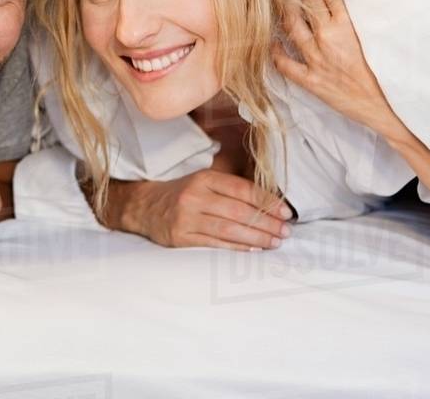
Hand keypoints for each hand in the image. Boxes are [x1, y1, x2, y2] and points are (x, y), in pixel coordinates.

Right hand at [120, 169, 292, 250]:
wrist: (143, 207)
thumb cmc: (182, 194)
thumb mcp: (202, 182)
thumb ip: (231, 189)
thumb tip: (270, 203)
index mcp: (203, 178)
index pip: (242, 189)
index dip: (267, 201)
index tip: (286, 212)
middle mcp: (194, 197)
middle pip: (239, 212)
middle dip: (266, 223)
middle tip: (286, 232)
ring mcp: (186, 219)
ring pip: (229, 231)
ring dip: (256, 238)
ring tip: (274, 242)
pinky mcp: (181, 238)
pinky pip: (215, 245)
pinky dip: (237, 249)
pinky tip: (253, 250)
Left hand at [272, 0, 407, 142]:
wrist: (389, 108)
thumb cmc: (390, 73)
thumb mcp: (379, 37)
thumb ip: (361, 18)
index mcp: (346, 26)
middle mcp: (327, 39)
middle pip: (307, 4)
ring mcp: (315, 60)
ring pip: (291, 27)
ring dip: (286, 10)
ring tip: (285, 0)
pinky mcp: (310, 80)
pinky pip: (284, 64)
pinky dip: (275, 51)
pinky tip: (272, 41)